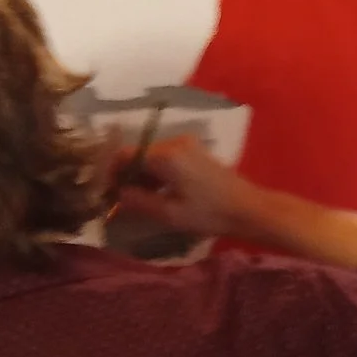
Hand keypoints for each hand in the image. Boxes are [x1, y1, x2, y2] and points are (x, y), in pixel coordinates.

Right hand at [111, 136, 262, 240]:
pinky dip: (158, 173)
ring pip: (152, 156)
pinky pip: (167, 158)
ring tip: (140, 200)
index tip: (107, 193)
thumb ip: (138, 201)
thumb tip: (117, 194)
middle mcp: (175, 143)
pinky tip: (159, 193)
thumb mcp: (169, 213)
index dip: (112, 173)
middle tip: (122, 200)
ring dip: (143, 175)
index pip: (125, 155)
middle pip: (138, 153)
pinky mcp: (196, 152)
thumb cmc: (209, 213)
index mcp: (166, 155)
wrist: (249, 209)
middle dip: (127, 176)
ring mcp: (188, 145)